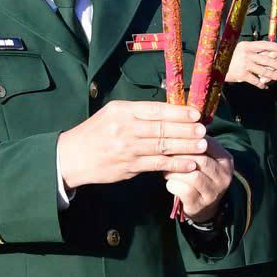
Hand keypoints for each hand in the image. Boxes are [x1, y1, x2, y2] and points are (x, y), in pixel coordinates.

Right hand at [56, 101, 210, 190]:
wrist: (71, 157)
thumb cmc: (95, 133)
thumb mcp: (112, 114)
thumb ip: (137, 113)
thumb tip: (168, 112)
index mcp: (122, 111)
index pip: (155, 110)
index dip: (178, 112)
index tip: (195, 114)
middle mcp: (125, 128)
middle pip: (162, 128)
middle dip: (186, 129)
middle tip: (204, 130)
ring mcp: (127, 149)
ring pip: (162, 146)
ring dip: (185, 147)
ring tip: (202, 146)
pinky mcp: (128, 166)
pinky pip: (157, 164)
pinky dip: (175, 164)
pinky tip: (189, 163)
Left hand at [165, 136, 234, 221]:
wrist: (204, 206)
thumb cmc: (200, 175)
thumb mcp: (204, 158)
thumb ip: (195, 144)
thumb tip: (176, 124)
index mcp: (225, 160)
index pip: (208, 143)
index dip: (188, 139)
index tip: (172, 137)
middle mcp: (224, 176)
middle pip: (201, 159)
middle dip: (180, 155)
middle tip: (165, 152)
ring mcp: (213, 191)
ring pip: (193, 176)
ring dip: (175, 171)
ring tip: (166, 168)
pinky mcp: (200, 204)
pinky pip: (184, 190)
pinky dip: (173, 184)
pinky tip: (169, 182)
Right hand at [225, 39, 276, 87]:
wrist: (216, 66)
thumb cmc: (231, 56)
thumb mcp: (240, 48)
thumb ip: (253, 48)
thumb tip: (268, 47)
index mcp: (248, 46)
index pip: (264, 45)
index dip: (274, 47)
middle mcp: (247, 54)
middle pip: (267, 59)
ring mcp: (245, 65)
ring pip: (264, 71)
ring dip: (273, 75)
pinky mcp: (242, 75)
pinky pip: (256, 81)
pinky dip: (262, 85)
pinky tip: (266, 86)